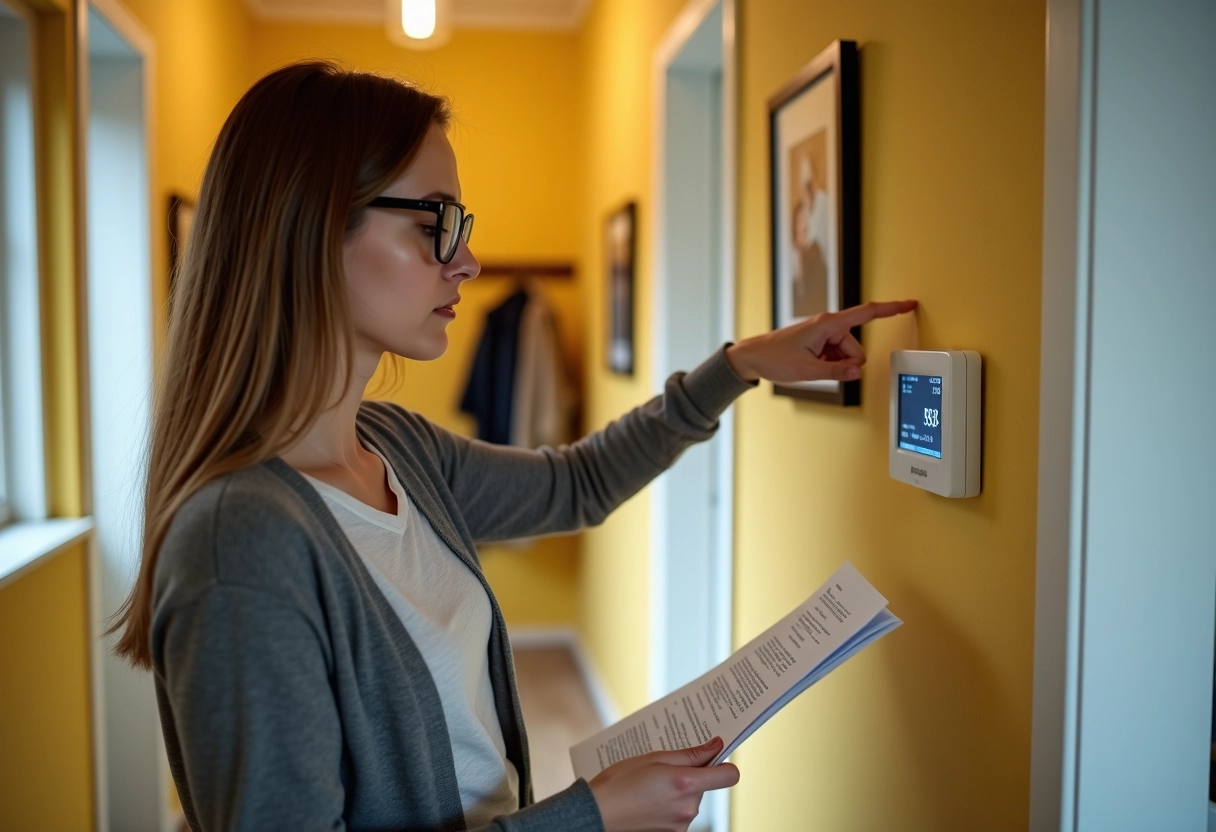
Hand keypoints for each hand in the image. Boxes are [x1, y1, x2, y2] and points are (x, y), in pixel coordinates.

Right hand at [588, 737, 739, 831]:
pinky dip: (670, 806)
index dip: (724, 764)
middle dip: (690, 775)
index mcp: (686, 784)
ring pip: (691, 800)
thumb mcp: (654, 758)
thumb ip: (690, 754)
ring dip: (678, 791)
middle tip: (662, 770)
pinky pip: (680, 814)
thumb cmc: (619, 782)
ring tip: (650, 787)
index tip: (713, 756)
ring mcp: (681, 825)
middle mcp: (689, 808)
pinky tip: (649, 802)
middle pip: (705, 786)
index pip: (729, 776)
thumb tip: (715, 746)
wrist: (596, 813)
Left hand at [725, 300, 917, 383]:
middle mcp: (828, 326)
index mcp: (828, 324)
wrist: (752, 357)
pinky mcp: (820, 345)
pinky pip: (836, 359)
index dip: (891, 309)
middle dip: (846, 364)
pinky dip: (829, 366)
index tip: (910, 303)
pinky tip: (811, 367)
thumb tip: (858, 372)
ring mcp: (824, 336)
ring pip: (847, 357)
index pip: (867, 313)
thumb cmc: (774, 357)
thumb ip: (836, 372)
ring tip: (811, 366)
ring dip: (836, 366)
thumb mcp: (807, 370)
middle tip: (820, 368)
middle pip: (856, 349)